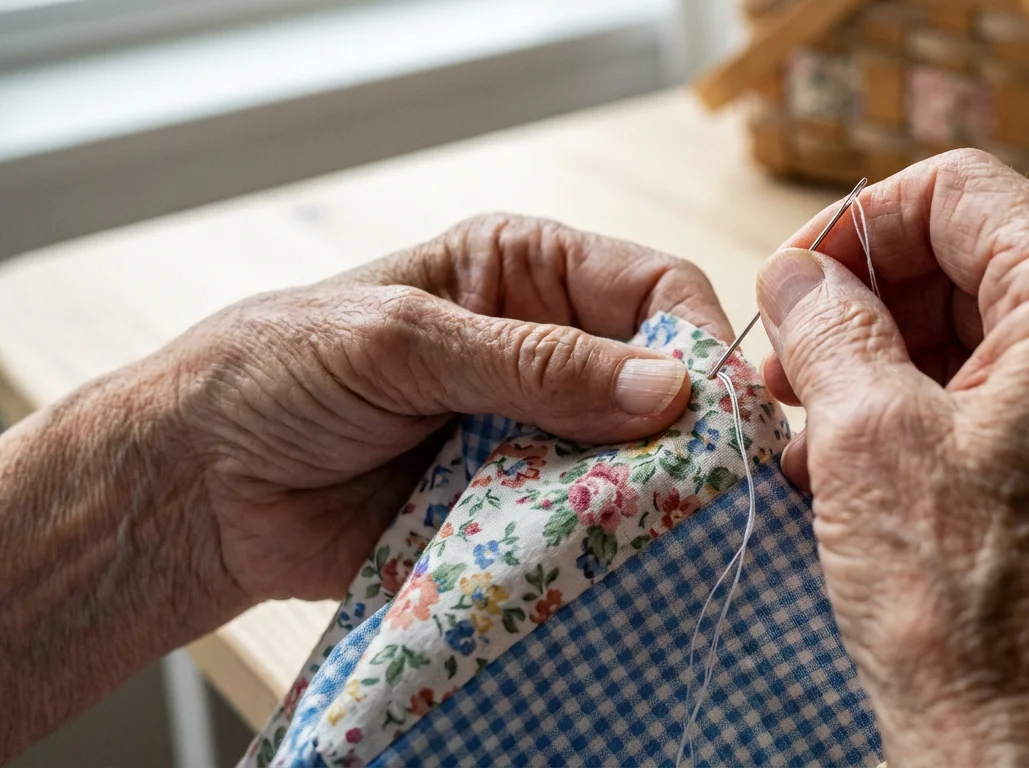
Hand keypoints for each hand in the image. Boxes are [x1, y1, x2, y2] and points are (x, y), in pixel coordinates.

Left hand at [147, 214, 729, 610]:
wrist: (198, 488)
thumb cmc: (277, 373)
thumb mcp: (403, 340)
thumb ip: (533, 363)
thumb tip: (665, 388)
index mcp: (523, 273)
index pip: (651, 289)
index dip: (695, 341)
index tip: (719, 407)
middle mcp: (545, 351)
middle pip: (658, 382)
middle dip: (683, 430)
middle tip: (706, 484)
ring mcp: (534, 436)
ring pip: (634, 461)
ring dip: (647, 494)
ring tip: (663, 530)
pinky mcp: (517, 511)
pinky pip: (586, 526)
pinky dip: (602, 545)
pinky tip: (612, 562)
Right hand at [757, 151, 1028, 765]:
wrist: (1023, 753)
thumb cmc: (965, 613)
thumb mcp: (863, 435)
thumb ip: (827, 321)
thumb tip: (800, 271)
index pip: (962, 190)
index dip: (859, 221)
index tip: (795, 276)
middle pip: (975, 255)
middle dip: (868, 299)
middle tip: (792, 357)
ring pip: (982, 328)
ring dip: (884, 358)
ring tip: (809, 424)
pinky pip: (1002, 395)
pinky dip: (922, 408)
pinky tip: (851, 462)